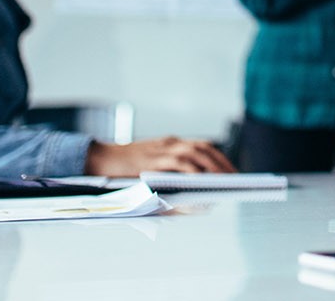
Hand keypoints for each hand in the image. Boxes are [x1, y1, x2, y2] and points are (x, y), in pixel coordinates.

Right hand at [85, 136, 235, 176]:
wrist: (99, 159)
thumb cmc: (126, 167)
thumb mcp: (151, 162)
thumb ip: (171, 170)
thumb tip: (196, 191)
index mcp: (171, 143)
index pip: (203, 146)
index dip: (220, 157)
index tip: (234, 171)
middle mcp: (168, 144)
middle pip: (203, 148)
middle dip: (221, 163)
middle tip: (235, 178)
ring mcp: (159, 151)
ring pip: (193, 154)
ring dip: (210, 167)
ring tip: (223, 181)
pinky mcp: (150, 162)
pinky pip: (176, 165)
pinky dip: (191, 172)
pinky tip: (201, 182)